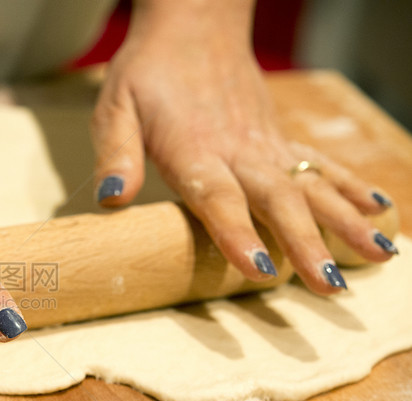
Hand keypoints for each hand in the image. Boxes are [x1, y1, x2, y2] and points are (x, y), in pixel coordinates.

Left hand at [90, 0, 396, 293]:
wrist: (192, 26)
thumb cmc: (146, 73)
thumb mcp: (115, 107)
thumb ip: (115, 154)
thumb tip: (109, 199)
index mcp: (192, 147)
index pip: (217, 196)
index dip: (237, 234)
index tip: (260, 269)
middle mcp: (237, 149)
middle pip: (277, 199)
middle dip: (307, 243)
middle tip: (332, 286)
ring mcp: (264, 144)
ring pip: (310, 184)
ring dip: (345, 220)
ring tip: (378, 253)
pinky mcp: (278, 139)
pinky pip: (320, 163)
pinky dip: (350, 186)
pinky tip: (378, 210)